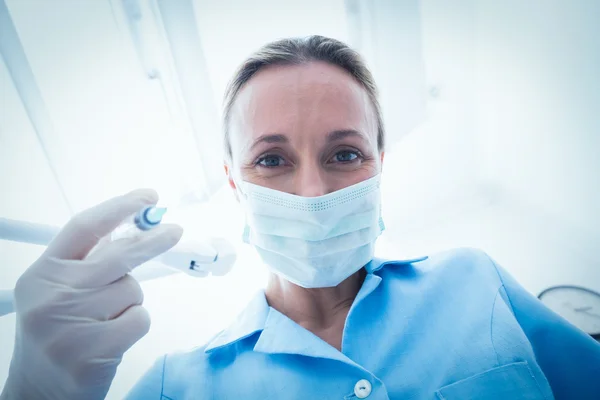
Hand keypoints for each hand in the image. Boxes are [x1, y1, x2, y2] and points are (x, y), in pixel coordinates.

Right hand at [1, 189, 182, 399]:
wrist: (38, 390)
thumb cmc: (57, 334)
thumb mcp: (56, 291)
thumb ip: (87, 263)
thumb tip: (137, 231)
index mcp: (44, 273)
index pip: (85, 227)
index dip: (120, 207)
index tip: (147, 198)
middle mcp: (53, 295)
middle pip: (118, 254)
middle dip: (152, 240)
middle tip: (174, 231)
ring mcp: (71, 325)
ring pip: (133, 290)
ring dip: (130, 301)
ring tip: (105, 320)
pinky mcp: (92, 351)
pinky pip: (139, 318)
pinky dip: (135, 324)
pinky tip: (112, 338)